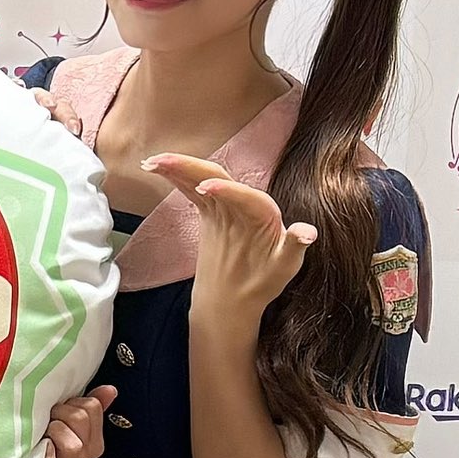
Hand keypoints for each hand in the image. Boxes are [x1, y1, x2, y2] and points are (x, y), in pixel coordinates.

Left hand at [37, 383, 113, 457]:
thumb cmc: (39, 435)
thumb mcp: (64, 416)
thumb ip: (89, 405)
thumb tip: (109, 390)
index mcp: (92, 442)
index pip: (92, 408)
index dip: (72, 402)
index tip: (60, 408)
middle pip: (81, 421)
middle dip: (60, 413)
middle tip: (48, 418)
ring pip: (73, 446)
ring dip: (53, 432)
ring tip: (42, 433)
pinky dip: (44, 456)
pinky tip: (37, 449)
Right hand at [143, 153, 314, 333]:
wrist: (239, 296)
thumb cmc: (263, 281)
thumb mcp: (283, 266)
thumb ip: (294, 246)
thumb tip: (307, 232)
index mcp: (264, 213)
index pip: (245, 196)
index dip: (228, 191)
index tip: (205, 188)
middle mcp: (245, 202)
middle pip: (218, 176)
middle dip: (192, 167)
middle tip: (165, 161)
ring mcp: (225, 205)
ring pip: (201, 178)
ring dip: (178, 168)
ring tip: (151, 162)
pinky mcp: (210, 211)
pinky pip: (193, 190)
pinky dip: (176, 179)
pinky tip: (157, 170)